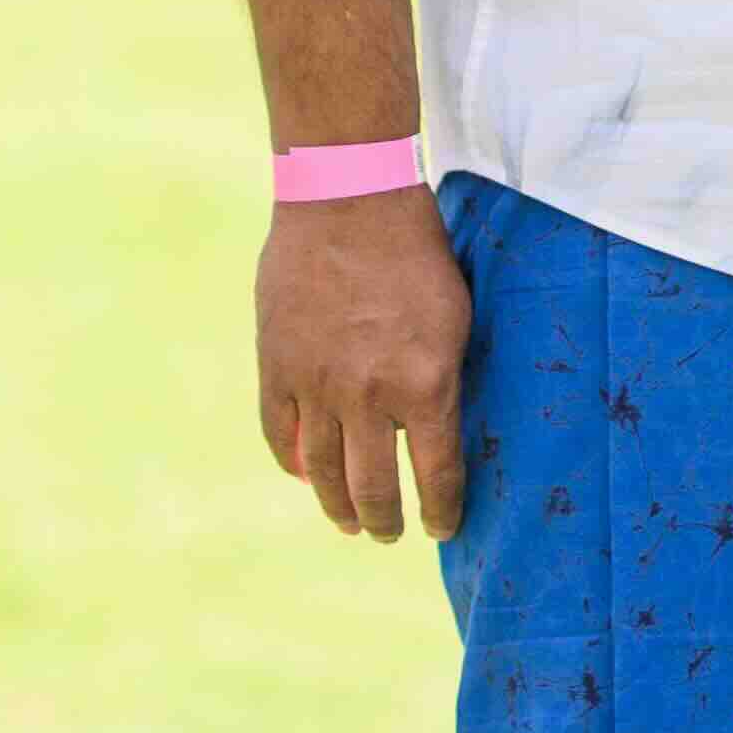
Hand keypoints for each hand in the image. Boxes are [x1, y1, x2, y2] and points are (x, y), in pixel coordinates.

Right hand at [256, 185, 470, 542]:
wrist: (348, 198)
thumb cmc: (416, 253)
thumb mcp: (457, 320)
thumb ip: (445, 380)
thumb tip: (441, 432)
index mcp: (425, 385)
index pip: (437, 477)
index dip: (441, 512)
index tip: (442, 529)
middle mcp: (369, 396)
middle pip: (375, 489)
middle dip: (386, 522)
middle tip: (389, 534)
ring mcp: (316, 384)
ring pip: (322, 472)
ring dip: (337, 506)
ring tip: (349, 521)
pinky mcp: (276, 366)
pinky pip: (278, 434)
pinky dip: (291, 461)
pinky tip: (304, 473)